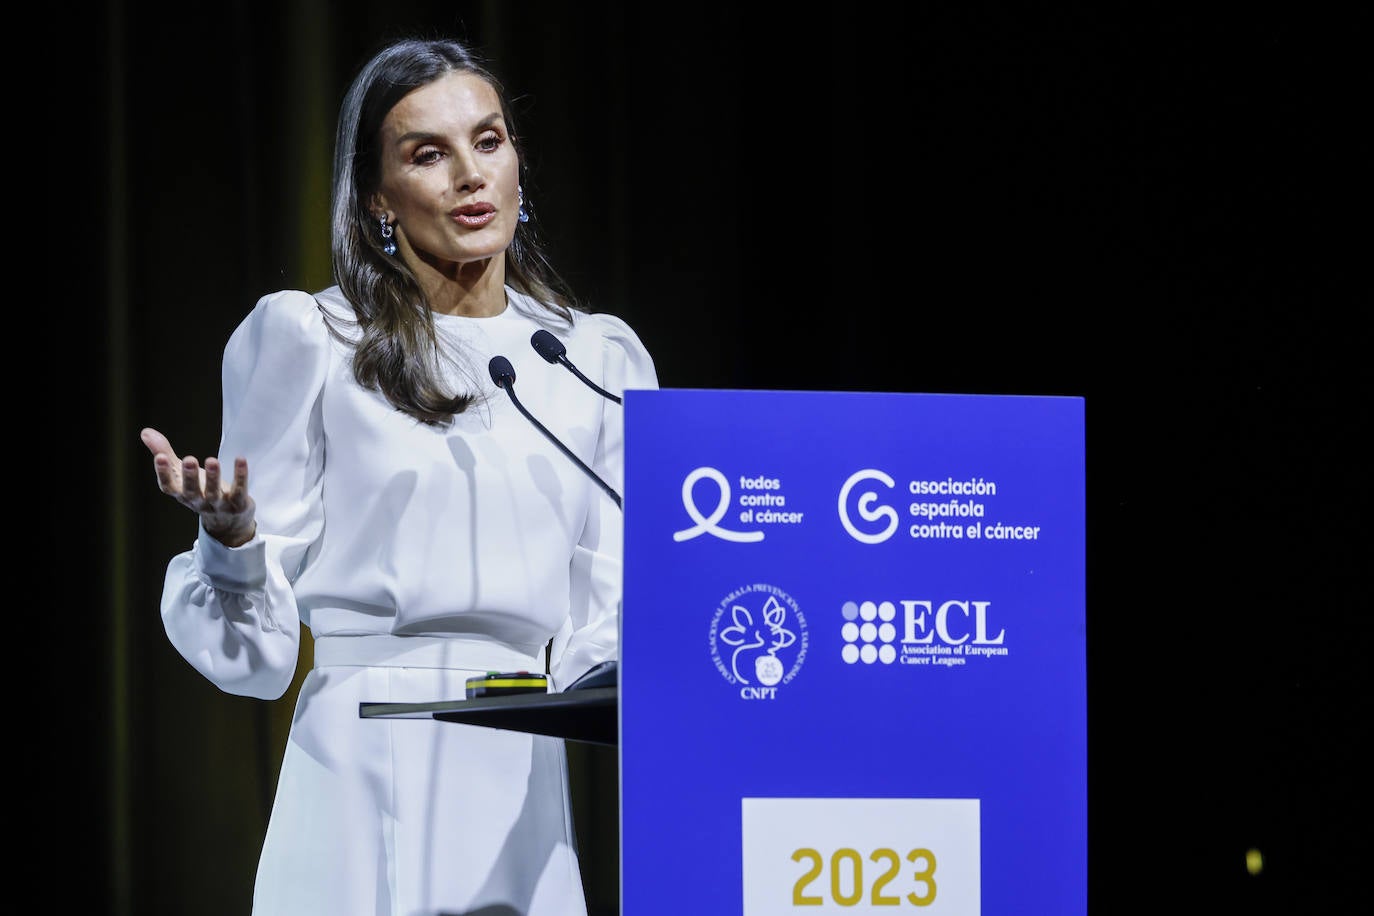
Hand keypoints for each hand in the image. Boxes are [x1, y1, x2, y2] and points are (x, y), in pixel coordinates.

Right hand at [140, 427, 256, 547]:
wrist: (228, 520)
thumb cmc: (200, 490)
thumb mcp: (181, 472)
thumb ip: (164, 452)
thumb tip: (145, 432)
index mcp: (181, 494)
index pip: (168, 487)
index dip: (163, 473)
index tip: (160, 457)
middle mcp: (198, 502)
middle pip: (191, 492)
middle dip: (189, 477)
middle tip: (189, 459)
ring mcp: (218, 505)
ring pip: (214, 493)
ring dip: (213, 477)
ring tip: (212, 460)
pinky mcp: (237, 505)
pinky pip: (239, 491)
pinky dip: (240, 477)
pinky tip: (240, 459)